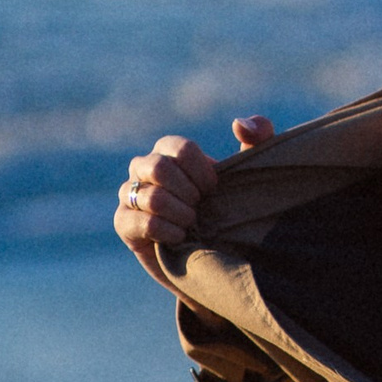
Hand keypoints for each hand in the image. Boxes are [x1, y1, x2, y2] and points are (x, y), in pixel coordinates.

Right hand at [115, 116, 274, 285]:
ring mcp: (130, 194)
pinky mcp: (123, 223)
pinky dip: (165, 230)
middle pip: (159, 167)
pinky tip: (181, 238)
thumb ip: (258, 138)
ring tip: (194, 224)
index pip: (180, 148)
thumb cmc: (231, 210)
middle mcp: (144, 167)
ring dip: (180, 213)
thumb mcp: (252, 173)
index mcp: (169, 151)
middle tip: (202, 208)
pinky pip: (137, 221)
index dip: (202, 172)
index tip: (215, 190)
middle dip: (188, 193)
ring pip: (149, 196)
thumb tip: (238, 123)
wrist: (214, 257)